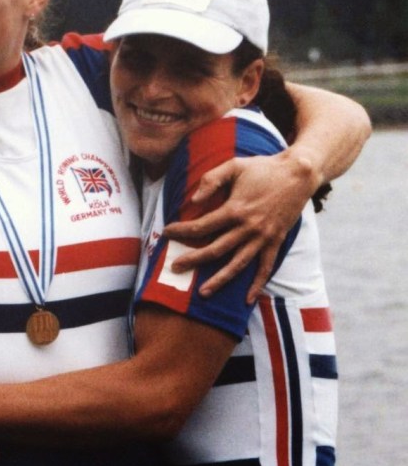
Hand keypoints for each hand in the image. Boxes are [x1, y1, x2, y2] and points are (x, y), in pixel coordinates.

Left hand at [164, 151, 312, 303]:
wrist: (298, 174)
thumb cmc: (263, 168)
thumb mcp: (234, 166)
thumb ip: (211, 180)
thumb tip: (193, 200)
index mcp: (235, 209)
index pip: (202, 226)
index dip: (182, 231)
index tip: (167, 232)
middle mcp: (248, 228)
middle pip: (215, 249)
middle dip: (192, 259)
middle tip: (174, 267)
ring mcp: (263, 237)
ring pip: (237, 264)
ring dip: (220, 280)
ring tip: (203, 292)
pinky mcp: (275, 241)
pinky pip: (266, 267)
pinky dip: (257, 284)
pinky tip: (248, 299)